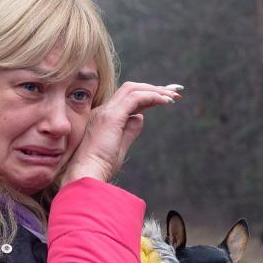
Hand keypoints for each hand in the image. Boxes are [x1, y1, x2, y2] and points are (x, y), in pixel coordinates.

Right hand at [61, 81, 180, 184]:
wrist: (87, 173)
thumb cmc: (100, 167)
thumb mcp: (119, 146)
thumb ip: (129, 130)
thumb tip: (140, 117)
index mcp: (104, 117)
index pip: (128, 98)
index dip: (148, 95)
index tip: (166, 98)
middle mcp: (104, 110)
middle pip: (131, 88)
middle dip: (154, 88)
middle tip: (175, 92)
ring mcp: (106, 112)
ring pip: (133, 89)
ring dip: (155, 90)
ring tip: (173, 96)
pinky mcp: (112, 116)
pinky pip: (136, 98)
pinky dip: (152, 97)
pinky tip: (165, 101)